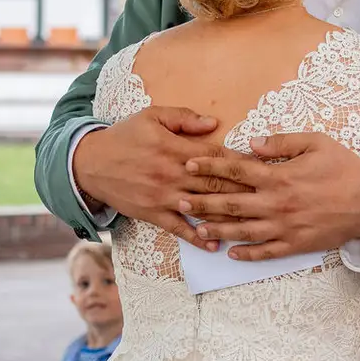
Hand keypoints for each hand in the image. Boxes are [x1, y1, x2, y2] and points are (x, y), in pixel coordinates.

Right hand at [72, 107, 246, 247]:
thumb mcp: (152, 117)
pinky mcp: (153, 213)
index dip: (241, 163)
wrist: (90, 164)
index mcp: (175, 148)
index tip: (263, 168)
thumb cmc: (124, 136)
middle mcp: (172, 174)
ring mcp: (163, 196)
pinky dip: (197, 237)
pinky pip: (179, 228)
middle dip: (243, 192)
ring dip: (227, 217)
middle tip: (269, 198)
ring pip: (201, 208)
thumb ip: (184, 118)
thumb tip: (213, 123)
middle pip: (214, 184)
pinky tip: (215, 243)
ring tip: (253, 224)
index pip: (216, 157)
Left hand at [180, 131, 359, 260]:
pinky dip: (246, 254)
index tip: (189, 164)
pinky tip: (230, 253)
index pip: (236, 171)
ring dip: (217, 230)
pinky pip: (265, 252)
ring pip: (242, 231)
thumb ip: (281, 142)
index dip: (209, 167)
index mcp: (279, 177)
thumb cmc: (344, 168)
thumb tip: (251, 143)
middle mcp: (276, 204)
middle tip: (179, 200)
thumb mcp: (316, 143)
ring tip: (197, 228)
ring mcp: (284, 227)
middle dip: (202, 202)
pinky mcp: (295, 244)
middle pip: (230, 204)